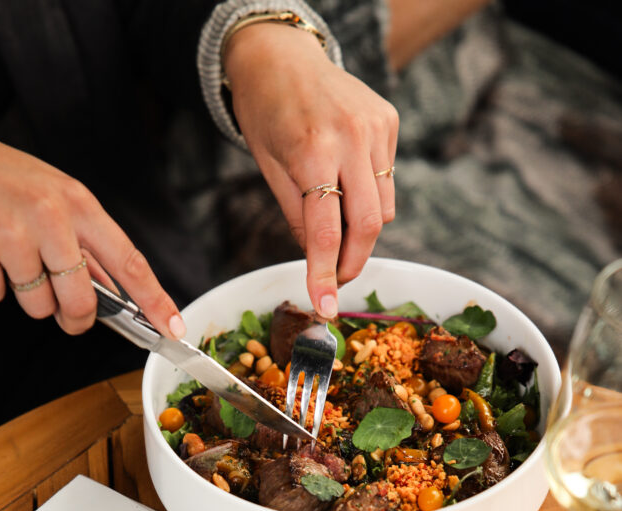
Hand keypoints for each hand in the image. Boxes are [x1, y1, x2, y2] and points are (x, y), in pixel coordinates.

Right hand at [0, 121, 185, 337]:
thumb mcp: (51, 196)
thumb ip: (85, 242)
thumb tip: (117, 292)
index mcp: (76, 202)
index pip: (129, 261)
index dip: (155, 300)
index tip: (172, 328)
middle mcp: (49, 217)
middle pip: (82, 302)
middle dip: (74, 317)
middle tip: (63, 311)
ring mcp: (11, 234)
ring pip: (38, 306)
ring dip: (26, 296)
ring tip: (8, 257)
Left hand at [224, 25, 398, 317]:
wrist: (281, 56)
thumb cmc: (267, 114)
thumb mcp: (269, 169)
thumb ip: (298, 218)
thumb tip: (319, 262)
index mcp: (312, 151)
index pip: (325, 231)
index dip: (325, 275)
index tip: (327, 306)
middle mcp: (351, 138)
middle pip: (368, 226)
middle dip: (353, 262)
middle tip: (336, 279)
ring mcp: (376, 128)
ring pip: (383, 208)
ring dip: (360, 230)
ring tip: (334, 221)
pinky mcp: (389, 122)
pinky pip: (387, 181)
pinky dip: (369, 196)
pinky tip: (346, 180)